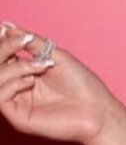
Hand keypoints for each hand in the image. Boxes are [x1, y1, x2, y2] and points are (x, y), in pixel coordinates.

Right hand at [0, 20, 125, 144]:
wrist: (97, 109)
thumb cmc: (82, 84)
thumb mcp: (54, 56)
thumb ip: (30, 43)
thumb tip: (7, 26)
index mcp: (24, 73)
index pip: (1, 56)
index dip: (1, 43)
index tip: (4, 29)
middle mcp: (17, 87)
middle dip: (3, 50)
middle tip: (22, 42)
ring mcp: (17, 103)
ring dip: (15, 68)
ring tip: (40, 66)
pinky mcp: (18, 118)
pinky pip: (0, 97)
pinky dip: (12, 84)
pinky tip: (31, 81)